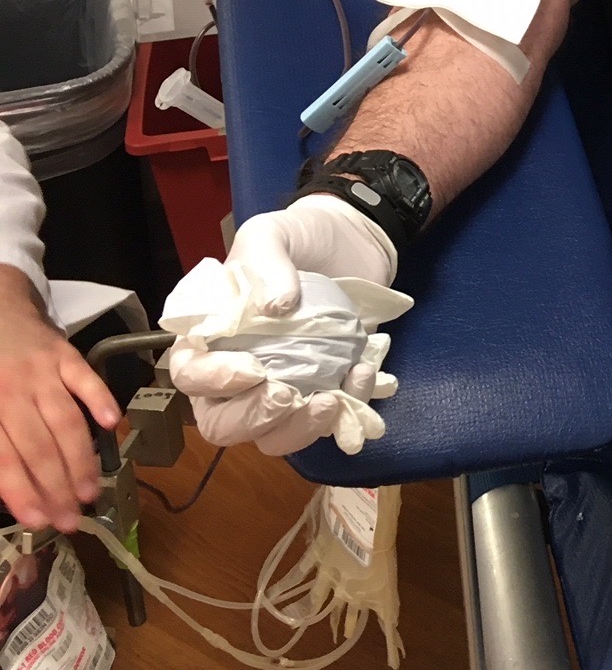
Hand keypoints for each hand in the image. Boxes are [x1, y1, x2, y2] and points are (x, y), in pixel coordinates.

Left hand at [0, 271, 118, 532]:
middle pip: (38, 448)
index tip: (38, 520)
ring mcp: (42, 372)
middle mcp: (13, 392)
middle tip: (70, 521)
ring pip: (64, 422)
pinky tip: (112, 424)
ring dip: (80, 460)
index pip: (4, 459)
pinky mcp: (66, 354)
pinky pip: (86, 378)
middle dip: (55, 489)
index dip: (21, 492)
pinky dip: (100, 399)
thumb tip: (3, 487)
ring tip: (90, 493)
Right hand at [161, 203, 410, 456]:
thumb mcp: (272, 234)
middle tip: (289, 396)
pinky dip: (346, 412)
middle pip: (223, 423)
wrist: (351, 244)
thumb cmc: (299, 240)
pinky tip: (363, 376)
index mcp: (210, 336)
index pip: (189, 375)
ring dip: (301, 428)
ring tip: (333, 399)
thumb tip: (276, 307)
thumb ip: (266, 261)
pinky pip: (324, 423)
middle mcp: (235, 373)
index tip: (252, 370)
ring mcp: (279, 387)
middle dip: (254, 418)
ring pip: (273, 436)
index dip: (213, 382)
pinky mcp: (320, 392)